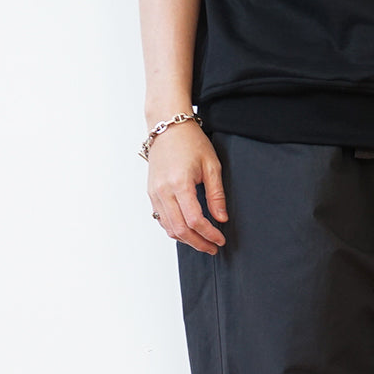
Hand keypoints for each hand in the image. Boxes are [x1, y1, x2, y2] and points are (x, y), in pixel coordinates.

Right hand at [146, 122, 228, 253]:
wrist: (167, 126)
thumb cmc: (190, 141)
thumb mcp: (211, 166)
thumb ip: (216, 195)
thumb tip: (221, 218)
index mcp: (180, 184)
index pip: (195, 220)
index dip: (209, 234)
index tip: (221, 239)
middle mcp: (164, 191)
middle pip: (181, 229)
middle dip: (199, 243)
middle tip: (213, 248)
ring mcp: (155, 193)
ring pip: (169, 228)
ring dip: (187, 240)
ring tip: (203, 242)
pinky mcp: (152, 193)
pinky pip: (162, 219)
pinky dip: (175, 230)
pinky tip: (188, 232)